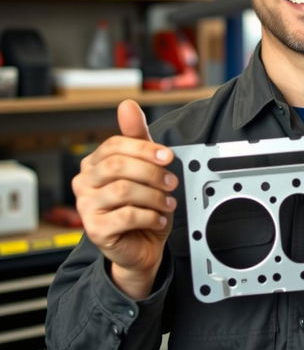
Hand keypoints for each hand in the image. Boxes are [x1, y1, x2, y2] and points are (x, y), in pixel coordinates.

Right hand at [72, 99, 177, 297]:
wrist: (141, 244)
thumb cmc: (141, 203)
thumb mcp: (144, 166)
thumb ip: (137, 137)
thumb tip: (128, 105)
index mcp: (93, 164)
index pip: (114, 145)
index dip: (145, 148)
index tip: (169, 155)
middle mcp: (84, 183)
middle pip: (118, 166)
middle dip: (152, 172)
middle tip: (171, 181)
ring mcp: (86, 208)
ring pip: (124, 190)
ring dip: (154, 196)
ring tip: (167, 202)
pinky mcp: (95, 230)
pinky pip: (126, 216)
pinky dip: (151, 216)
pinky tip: (159, 218)